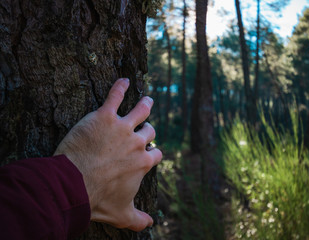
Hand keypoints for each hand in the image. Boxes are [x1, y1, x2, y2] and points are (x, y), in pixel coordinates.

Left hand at [54, 78, 161, 230]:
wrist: (74, 184)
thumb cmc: (97, 199)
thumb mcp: (121, 213)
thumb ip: (138, 219)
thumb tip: (150, 225)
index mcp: (143, 162)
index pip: (156, 153)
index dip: (153, 152)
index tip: (148, 152)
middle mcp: (137, 142)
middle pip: (149, 130)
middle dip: (148, 129)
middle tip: (144, 126)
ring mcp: (122, 127)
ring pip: (141, 110)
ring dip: (145, 104)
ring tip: (147, 99)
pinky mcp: (104, 116)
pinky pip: (115, 96)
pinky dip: (120, 86)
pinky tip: (123, 80)